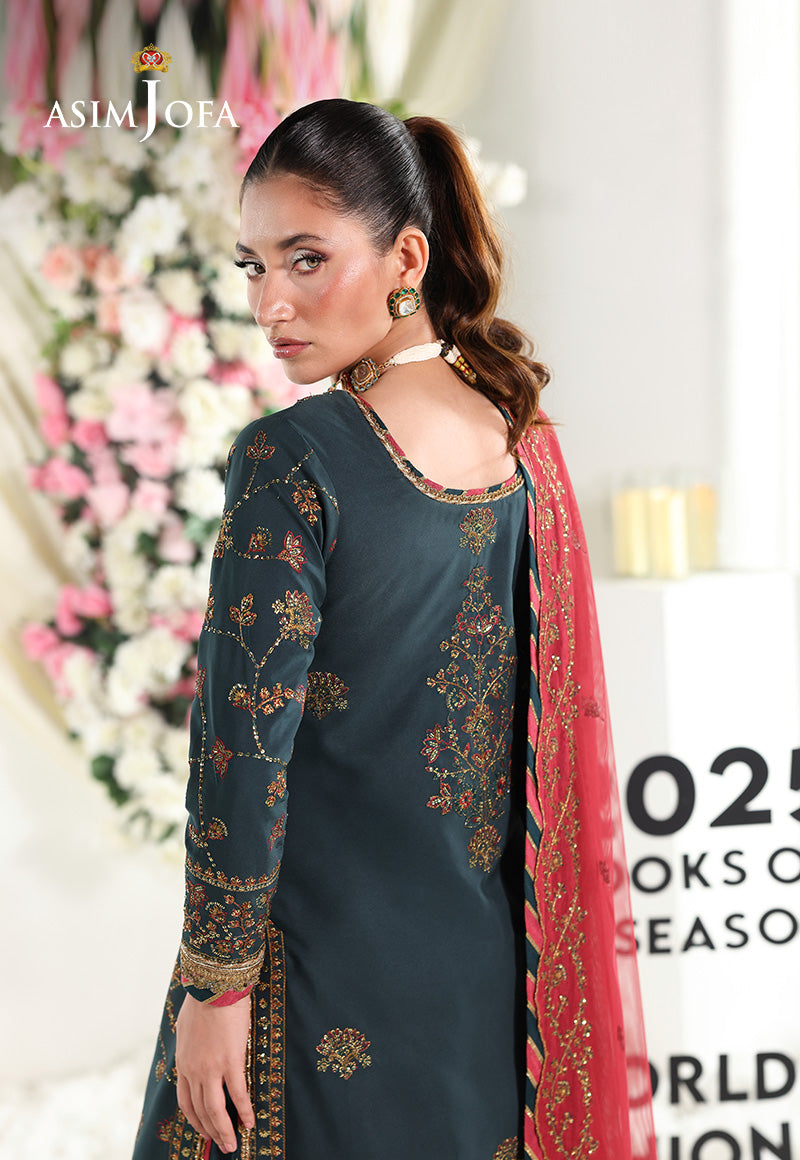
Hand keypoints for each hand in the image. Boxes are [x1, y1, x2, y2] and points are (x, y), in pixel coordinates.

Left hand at [175, 992, 254, 1153]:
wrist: (214, 986)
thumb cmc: (203, 1000)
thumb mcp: (186, 1027)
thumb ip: (189, 1044)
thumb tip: (192, 1048)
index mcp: (183, 1063)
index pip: (186, 1101)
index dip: (195, 1119)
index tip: (203, 1130)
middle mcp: (194, 1070)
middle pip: (200, 1110)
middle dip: (210, 1131)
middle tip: (221, 1144)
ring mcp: (212, 1068)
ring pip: (216, 1109)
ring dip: (224, 1129)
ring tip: (233, 1143)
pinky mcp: (231, 1061)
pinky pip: (238, 1094)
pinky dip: (244, 1111)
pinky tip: (251, 1121)